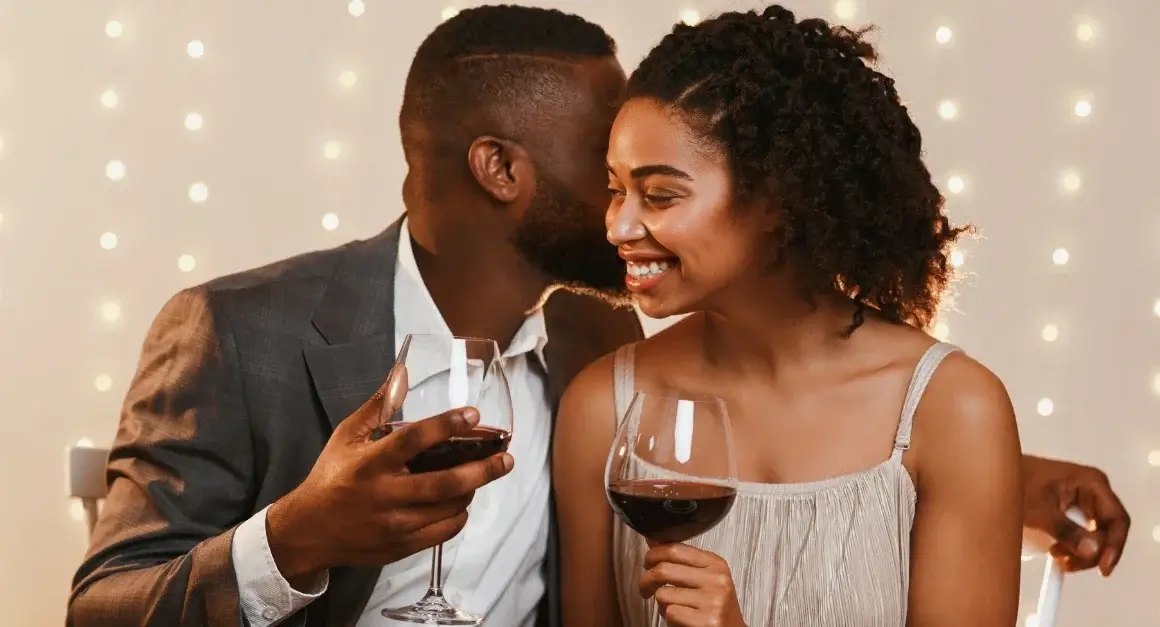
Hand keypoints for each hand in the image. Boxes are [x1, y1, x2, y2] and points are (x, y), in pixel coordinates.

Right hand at [266, 364, 514, 581]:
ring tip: (484, 474)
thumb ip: (378, 406)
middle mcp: (386, 494)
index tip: (473, 414)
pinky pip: (444, 532)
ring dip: (473, 489)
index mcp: (372, 462)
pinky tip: (462, 501)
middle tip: (505, 458)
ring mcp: (395, 524)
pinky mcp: (401, 546)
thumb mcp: (346, 436)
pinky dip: (459, 515)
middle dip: (483, 469)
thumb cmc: (331, 477)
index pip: (415, 440)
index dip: (447, 425)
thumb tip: (402, 373)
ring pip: (450, 507)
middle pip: (446, 483)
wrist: (308, 530)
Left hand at [639, 543, 745, 626]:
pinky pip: (670, 613)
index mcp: (715, 564)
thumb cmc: (715, 607)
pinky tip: (681, 619)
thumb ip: (680, 560)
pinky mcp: (706, 621)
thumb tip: (653, 540)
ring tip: (673, 608)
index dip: (653, 555)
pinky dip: (669, 618)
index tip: (647, 563)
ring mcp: (713, 601)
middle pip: (663, 570)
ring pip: (663, 594)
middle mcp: (716, 580)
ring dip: (661, 604)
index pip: (675, 549)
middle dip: (646, 581)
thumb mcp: (704, 578)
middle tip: (645, 589)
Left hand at [1021, 454, 1128, 575]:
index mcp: (1091, 483)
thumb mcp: (1039, 510)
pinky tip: (1056, 553)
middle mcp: (1093, 491)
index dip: (1114, 546)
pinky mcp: (1072, 511)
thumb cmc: (1013, 483)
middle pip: (1107, 531)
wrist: (994, 475)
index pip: (1117, 519)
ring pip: (1095, 536)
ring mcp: (1083, 501)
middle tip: (1067, 564)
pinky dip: (1072, 547)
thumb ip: (1066, 531)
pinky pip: (1082, 534)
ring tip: (1055, 556)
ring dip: (1080, 552)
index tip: (1102, 569)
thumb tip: (1093, 552)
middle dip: (1091, 552)